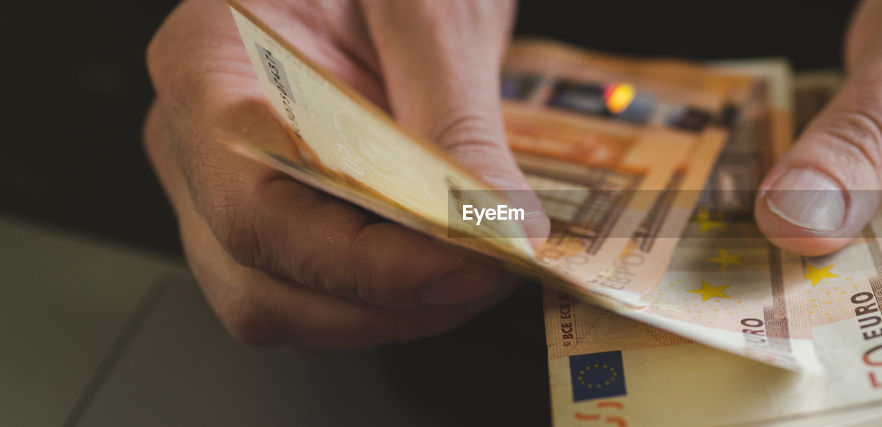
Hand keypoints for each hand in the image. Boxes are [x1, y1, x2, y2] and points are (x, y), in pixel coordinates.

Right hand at [144, 0, 546, 350]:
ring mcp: (225, 182)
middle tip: (488, 278)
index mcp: (206, 69)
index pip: (257, 215)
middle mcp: (197, 140)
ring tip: (476, 271)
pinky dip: (386, 297)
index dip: (365, 267)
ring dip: (390, 314)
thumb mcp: (428, 11)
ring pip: (284, 302)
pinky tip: (445, 261)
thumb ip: (458, 119)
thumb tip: (505, 225)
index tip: (465, 267)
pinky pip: (313, 286)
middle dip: (385, 306)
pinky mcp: (276, 206)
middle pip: (260, 283)